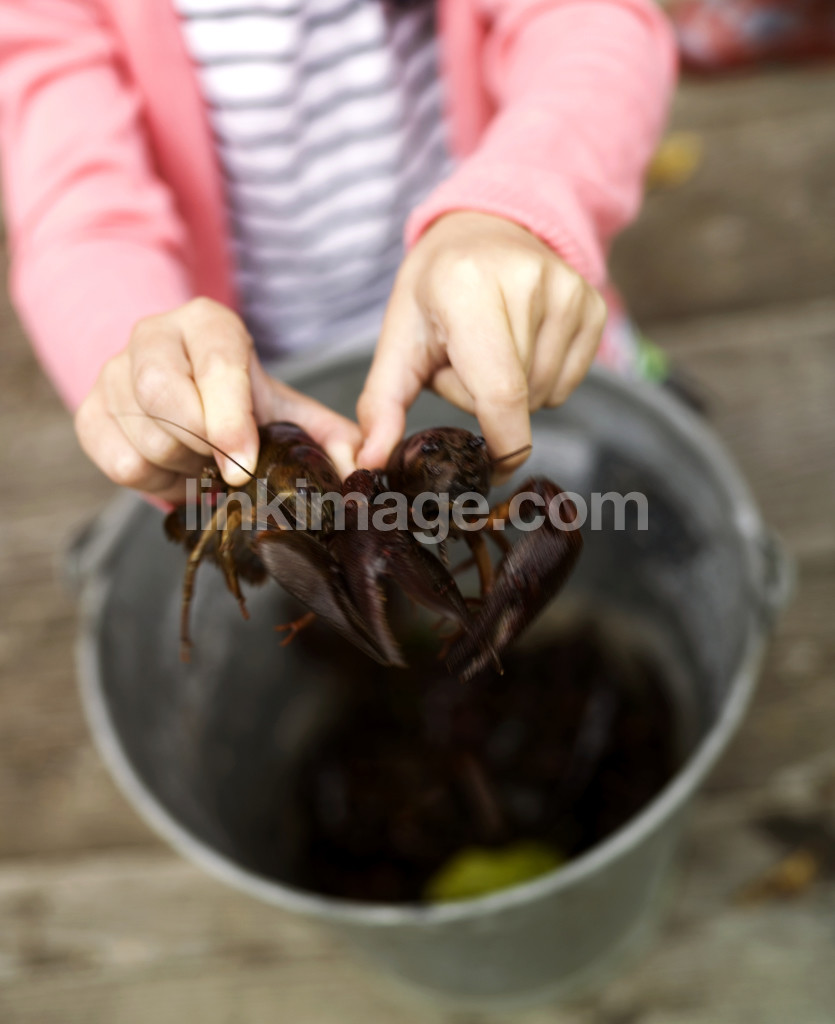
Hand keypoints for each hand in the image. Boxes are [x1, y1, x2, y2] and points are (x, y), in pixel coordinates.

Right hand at [75, 298, 360, 501]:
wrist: (181, 387)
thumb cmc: (240, 401)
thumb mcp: (286, 409)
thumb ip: (327, 438)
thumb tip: (362, 472)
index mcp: (207, 323)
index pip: (216, 366)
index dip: (230, 421)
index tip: (244, 466)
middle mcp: (153, 335)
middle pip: (164, 399)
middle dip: (201, 447)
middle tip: (229, 467)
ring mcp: (112, 370)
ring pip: (142, 438)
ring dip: (182, 469)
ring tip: (206, 466)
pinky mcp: (89, 411)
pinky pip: (117, 463)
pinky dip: (154, 482)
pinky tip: (178, 472)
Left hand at [357, 212, 606, 473]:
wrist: (483, 231)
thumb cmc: (435, 290)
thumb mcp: (398, 340)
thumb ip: (382, 405)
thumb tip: (370, 462)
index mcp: (469, 289)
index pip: (501, 393)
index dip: (500, 444)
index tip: (488, 466)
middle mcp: (527, 282)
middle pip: (520, 400)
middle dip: (487, 404)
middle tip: (465, 363)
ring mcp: (569, 291)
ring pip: (546, 395)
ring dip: (515, 393)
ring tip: (491, 350)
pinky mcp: (593, 305)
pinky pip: (569, 383)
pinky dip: (543, 381)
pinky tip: (521, 345)